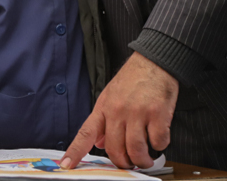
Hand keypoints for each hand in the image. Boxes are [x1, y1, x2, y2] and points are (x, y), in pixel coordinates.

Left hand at [61, 53, 177, 169]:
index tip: (66, 165)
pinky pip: (158, 142)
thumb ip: (104, 120)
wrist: (154, 61)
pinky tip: (159, 139)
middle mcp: (117, 111)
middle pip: (114, 149)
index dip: (75, 151)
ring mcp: (137, 113)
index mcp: (104, 107)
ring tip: (146, 159)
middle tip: (130, 163)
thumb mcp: (111, 95)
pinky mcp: (157, 114)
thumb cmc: (133, 78)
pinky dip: (160, 145)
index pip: (85, 133)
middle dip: (123, 163)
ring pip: (136, 151)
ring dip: (142, 160)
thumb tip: (97, 143)